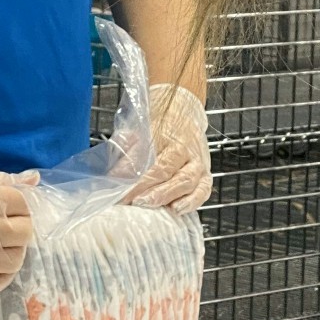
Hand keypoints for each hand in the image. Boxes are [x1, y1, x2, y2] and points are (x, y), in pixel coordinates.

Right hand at [0, 161, 34, 292]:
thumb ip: (0, 182)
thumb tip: (34, 181)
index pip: (21, 204)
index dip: (20, 201)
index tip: (11, 202)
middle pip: (23, 233)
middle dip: (22, 224)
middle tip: (9, 221)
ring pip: (12, 260)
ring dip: (14, 249)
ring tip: (2, 241)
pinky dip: (1, 275)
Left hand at [122, 82, 211, 210]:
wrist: (184, 109)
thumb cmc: (160, 122)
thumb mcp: (139, 130)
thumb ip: (127, 152)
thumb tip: (114, 177)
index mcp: (167, 135)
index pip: (150, 160)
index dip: (134, 179)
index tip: (118, 191)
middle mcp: (185, 149)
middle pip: (167, 172)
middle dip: (147, 190)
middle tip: (131, 202)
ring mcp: (198, 162)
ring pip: (186, 182)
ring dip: (166, 196)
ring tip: (149, 206)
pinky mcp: (206, 174)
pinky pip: (203, 190)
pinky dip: (192, 202)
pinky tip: (177, 210)